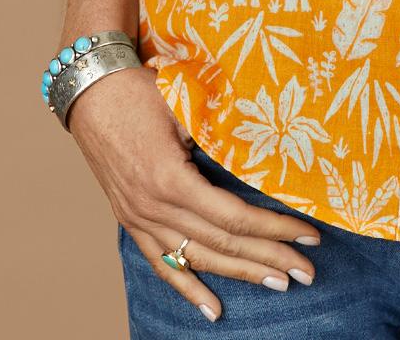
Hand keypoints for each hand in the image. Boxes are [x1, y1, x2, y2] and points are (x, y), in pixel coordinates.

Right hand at [68, 66, 323, 320]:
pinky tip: (212, 310)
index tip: (308, 236)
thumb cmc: (141, 90)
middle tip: (306, 272)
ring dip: (240, 275)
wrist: (90, 92)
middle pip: (223, 243)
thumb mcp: (185, 104)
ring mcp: (141, 219)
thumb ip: (221, 130)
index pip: (235, 217)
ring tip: (277, 284)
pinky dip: (188, 288)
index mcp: (172, 179)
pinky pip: (163, 263)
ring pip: (198, 258)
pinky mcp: (131, 221)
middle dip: (269, 259)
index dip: (274, 230)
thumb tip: (269, 142)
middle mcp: (156, 208)